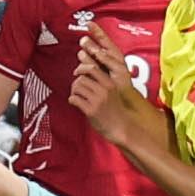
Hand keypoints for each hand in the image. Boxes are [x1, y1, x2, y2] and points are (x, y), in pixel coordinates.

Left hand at [69, 27, 156, 147]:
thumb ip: (103, 84)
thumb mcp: (113, 93)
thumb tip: (86, 74)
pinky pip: (74, 99)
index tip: (77, 72)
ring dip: (73, 91)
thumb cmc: (116, 111)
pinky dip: (72, 100)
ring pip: (77, 87)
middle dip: (76, 81)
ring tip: (76, 96)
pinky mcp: (90, 110)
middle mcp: (103, 90)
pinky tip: (75, 103)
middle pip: (82, 77)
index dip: (81, 67)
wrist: (122, 128)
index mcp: (110, 84)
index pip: (93, 68)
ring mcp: (97, 100)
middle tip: (75, 87)